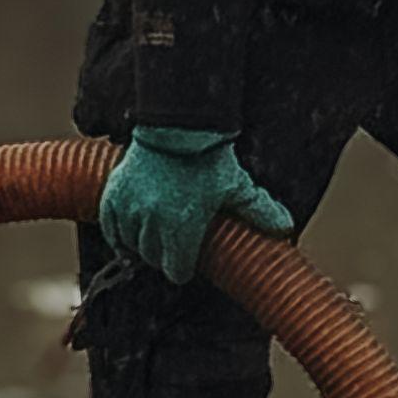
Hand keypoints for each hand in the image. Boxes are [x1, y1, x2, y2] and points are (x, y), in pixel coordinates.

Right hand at [99, 127, 294, 285]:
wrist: (176, 126)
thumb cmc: (207, 158)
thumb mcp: (236, 186)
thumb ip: (259, 211)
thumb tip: (286, 229)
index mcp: (182, 230)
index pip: (176, 272)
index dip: (184, 267)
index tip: (187, 260)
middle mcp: (152, 224)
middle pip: (153, 260)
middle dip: (165, 255)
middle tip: (175, 242)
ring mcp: (129, 211)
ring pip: (131, 246)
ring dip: (142, 244)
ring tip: (155, 233)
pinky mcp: (113, 197)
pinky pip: (111, 229)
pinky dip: (119, 233)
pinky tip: (131, 230)